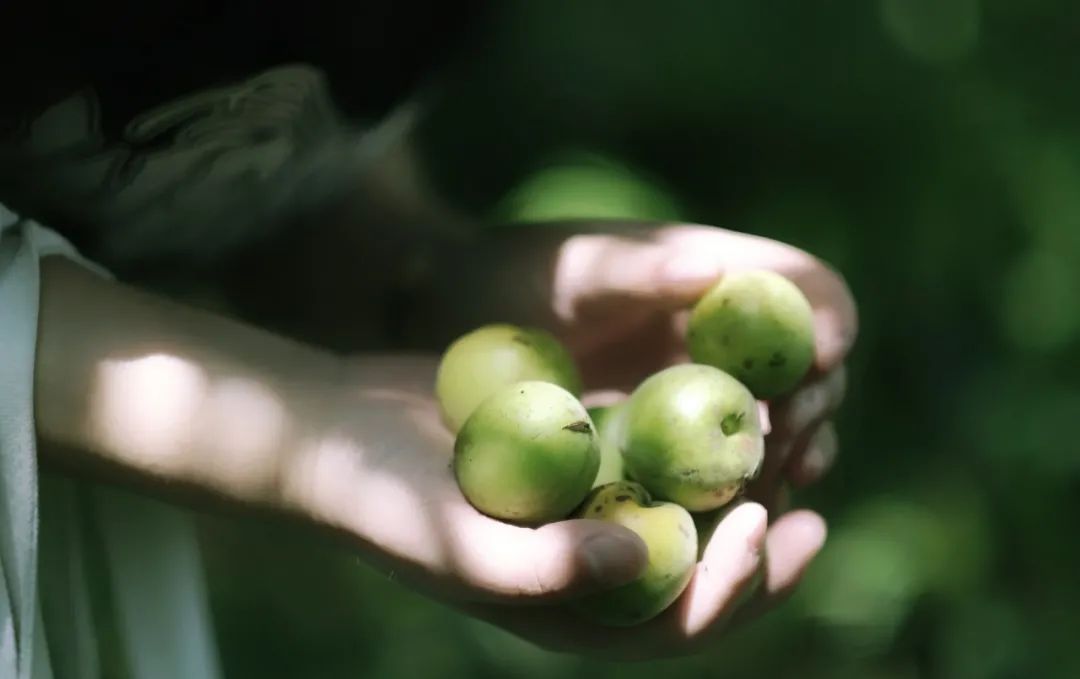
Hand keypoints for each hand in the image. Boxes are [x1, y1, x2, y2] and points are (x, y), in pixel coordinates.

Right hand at [279, 355, 819, 659]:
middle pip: (702, 581)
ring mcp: (588, 514)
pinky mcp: (582, 461)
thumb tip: (641, 562)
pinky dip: (698, 444)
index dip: (735, 589)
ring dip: (743, 494)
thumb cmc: (383, 496)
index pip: (676, 625)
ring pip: (691, 517)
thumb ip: (537, 569)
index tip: (767, 523)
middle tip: (813, 503)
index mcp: (569, 614)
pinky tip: (732, 400)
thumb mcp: (452, 537)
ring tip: (794, 451)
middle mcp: (590, 573)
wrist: (337, 432)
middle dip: (763, 555)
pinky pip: (659, 460)